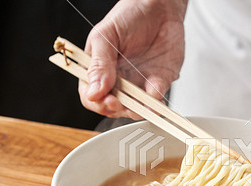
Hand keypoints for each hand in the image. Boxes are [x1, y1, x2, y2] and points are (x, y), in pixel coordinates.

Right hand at [79, 0, 186, 119]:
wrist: (159, 8)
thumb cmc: (128, 17)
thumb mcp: (106, 36)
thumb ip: (99, 63)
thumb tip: (94, 92)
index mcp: (99, 71)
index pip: (91, 97)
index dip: (98, 103)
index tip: (107, 99)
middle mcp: (118, 81)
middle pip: (113, 108)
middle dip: (118, 109)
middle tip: (123, 102)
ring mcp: (139, 84)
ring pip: (136, 109)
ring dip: (138, 110)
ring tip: (141, 103)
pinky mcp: (159, 83)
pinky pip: (157, 99)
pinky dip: (156, 100)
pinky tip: (154, 91)